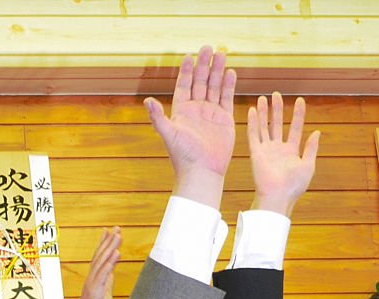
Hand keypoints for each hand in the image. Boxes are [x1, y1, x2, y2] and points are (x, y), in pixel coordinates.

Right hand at [68, 227, 120, 298]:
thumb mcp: (104, 294)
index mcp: (94, 279)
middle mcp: (91, 278)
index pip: (99, 258)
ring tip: (118, 235)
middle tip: (116, 227)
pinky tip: (117, 252)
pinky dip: (110, 262)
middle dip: (108, 240)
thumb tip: (111, 272)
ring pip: (102, 261)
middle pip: (100, 255)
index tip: (109, 231)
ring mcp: (93, 283)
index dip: (104, 244)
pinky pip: (104, 273)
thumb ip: (107, 282)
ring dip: (110, 247)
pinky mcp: (95, 290)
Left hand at [144, 46, 236, 207]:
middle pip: (200, 82)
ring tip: (222, 53)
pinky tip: (230, 72)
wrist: (201, 171)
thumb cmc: (183, 155)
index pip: (184, 86)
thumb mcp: (169, 134)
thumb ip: (158, 117)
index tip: (189, 56)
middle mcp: (196, 110)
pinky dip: (228, 85)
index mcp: (181, 111)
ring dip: (217, 71)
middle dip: (204, 65)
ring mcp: (210, 114)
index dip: (186, 71)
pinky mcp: (224, 119)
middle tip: (208, 47)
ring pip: (214, 87)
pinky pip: (226, 98)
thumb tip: (147, 101)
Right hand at [247, 92, 319, 216]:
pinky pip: (253, 135)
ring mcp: (266, 150)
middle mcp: (278, 149)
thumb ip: (311, 147)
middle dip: (277, 109)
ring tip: (263, 98)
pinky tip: (251, 111)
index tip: (299, 100)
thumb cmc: (294, 185)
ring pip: (265, 127)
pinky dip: (252, 123)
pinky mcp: (256, 153)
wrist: (278, 196)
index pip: (295, 128)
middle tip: (276, 94)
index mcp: (292, 151)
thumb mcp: (308, 164)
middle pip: (278, 124)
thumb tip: (317, 132)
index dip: (298, 114)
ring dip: (263, 113)